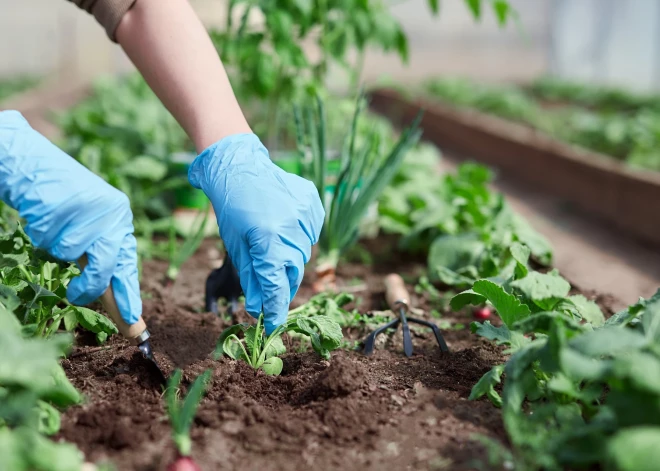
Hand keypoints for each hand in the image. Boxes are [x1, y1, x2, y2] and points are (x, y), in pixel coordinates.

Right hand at [0, 111, 141, 323]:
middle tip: (76, 296)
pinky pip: (49, 238)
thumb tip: (107, 296)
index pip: (127, 263)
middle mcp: (113, 212)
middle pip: (106, 264)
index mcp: (121, 218)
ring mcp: (90, 207)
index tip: (133, 323)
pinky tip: (43, 214)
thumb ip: (100, 256)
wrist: (33, 165)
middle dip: (90, 286)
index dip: (128, 294)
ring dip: (56, 247)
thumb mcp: (89, 227)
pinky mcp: (65, 203)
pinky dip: (41, 233)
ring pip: (71, 252)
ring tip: (54, 225)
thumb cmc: (62, 202)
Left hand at [189, 134, 323, 333]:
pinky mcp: (313, 203)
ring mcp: (305, 213)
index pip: (276, 285)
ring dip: (290, 258)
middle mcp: (291, 227)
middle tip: (272, 288)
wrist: (239, 166)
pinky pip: (311, 233)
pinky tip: (284, 226)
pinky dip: (299, 237)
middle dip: (282, 283)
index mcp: (267, 239)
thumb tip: (259, 308)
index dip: (275, 309)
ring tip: (273, 244)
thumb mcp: (236, 246)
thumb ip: (252, 278)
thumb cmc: (232, 208)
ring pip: (303, 253)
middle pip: (293, 272)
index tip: (273, 324)